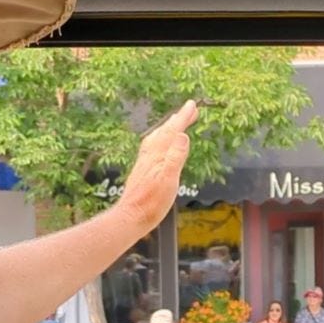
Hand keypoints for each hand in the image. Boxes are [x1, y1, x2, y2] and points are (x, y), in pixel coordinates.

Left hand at [118, 100, 198, 226]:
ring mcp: (145, 163)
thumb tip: (183, 135)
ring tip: (176, 122)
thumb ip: (175, 157)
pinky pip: (152, 148)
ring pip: (157, 139)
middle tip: (190, 109)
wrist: (130, 217)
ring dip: (168, 129)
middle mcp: (149, 156)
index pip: (172, 132)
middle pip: (165, 132)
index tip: (192, 105)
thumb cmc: (151, 204)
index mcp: (157, 156)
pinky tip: (159, 146)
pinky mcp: (142, 171)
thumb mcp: (168, 180)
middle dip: (178, 120)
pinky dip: (160, 141)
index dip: (183, 118)